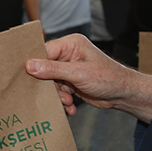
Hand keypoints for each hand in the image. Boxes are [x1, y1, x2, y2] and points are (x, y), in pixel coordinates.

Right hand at [25, 33, 151, 120]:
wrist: (123, 94)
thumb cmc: (108, 78)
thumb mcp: (79, 74)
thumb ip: (53, 70)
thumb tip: (30, 65)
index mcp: (71, 44)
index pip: (44, 51)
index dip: (35, 65)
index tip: (28, 78)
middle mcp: (68, 54)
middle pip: (45, 69)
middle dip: (50, 86)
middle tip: (57, 94)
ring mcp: (70, 69)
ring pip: (51, 83)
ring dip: (58, 96)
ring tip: (68, 101)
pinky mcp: (72, 82)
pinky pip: (58, 91)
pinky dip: (63, 101)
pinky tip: (71, 106)